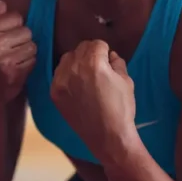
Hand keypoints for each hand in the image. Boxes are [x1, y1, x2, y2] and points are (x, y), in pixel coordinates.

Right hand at [0, 0, 36, 102]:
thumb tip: (1, 3)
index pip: (16, 17)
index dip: (15, 28)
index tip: (6, 38)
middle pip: (26, 31)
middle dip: (22, 42)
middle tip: (10, 53)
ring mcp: (1, 58)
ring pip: (32, 46)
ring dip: (27, 54)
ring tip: (14, 61)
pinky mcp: (12, 71)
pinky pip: (33, 60)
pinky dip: (28, 65)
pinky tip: (17, 70)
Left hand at [50, 40, 135, 160]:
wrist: (107, 137)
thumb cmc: (121, 109)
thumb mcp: (126, 81)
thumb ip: (117, 63)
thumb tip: (110, 55)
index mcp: (94, 62)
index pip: (97, 43)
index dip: (105, 51)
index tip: (108, 61)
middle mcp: (74, 68)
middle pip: (81, 48)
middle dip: (91, 54)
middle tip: (99, 68)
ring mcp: (61, 81)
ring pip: (67, 59)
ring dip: (77, 61)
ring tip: (87, 75)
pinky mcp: (55, 93)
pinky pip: (58, 75)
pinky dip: (67, 75)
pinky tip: (77, 86)